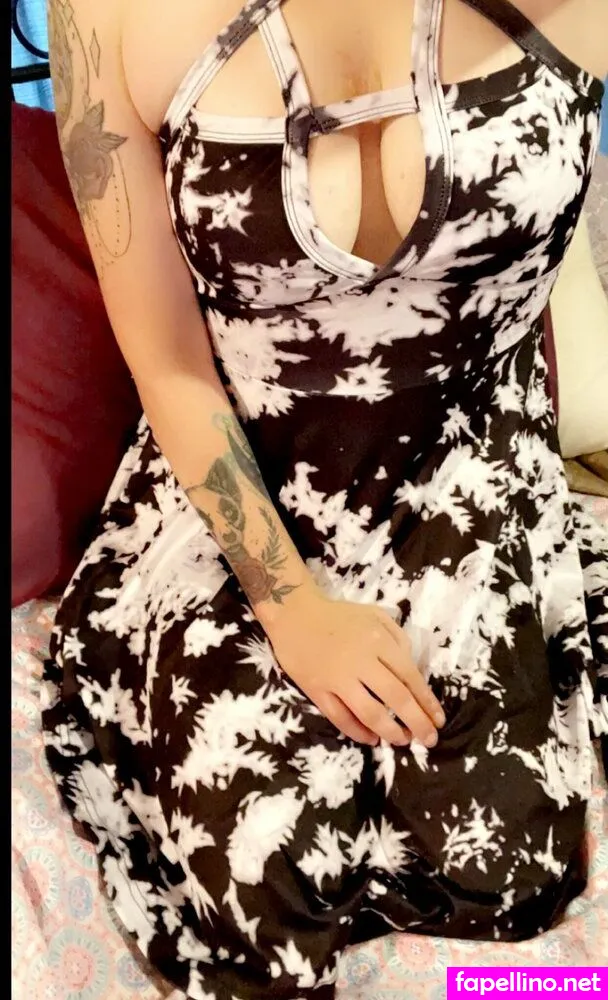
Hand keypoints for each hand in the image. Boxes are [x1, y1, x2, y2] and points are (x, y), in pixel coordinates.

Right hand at [263, 588, 444, 746]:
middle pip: (396, 698)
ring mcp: (338, 678)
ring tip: (403, 741)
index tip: (438, 720)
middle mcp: (361, 662)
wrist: (294, 613)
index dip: (426, 701)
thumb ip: (397, 637)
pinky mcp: (317, 691)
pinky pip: (341, 718)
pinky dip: (358, 732)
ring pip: (370, 713)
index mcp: (378, 642)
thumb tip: (412, 666)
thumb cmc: (337, 615)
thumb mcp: (374, 614)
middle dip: (417, 722)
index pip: (410, 677)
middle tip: (429, 740)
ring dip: (390, 731)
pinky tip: (372, 738)